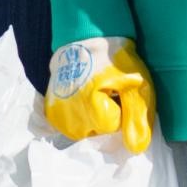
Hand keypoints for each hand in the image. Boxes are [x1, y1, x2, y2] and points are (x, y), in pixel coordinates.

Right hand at [44, 36, 156, 150]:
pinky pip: (65, 124)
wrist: (85, 36)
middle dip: (105, 116)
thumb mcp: (136, 86)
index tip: (118, 91)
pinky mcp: (49, 108)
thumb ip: (137, 119)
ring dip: (89, 117)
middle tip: (106, 90)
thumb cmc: (115, 58)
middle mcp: (70, 117)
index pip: (114, 128)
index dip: (120, 110)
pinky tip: (79, 99)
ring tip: (93, 92)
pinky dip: (74, 116)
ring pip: (81, 129)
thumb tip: (135, 150)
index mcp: (92, 112)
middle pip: (96, 131)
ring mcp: (56, 114)